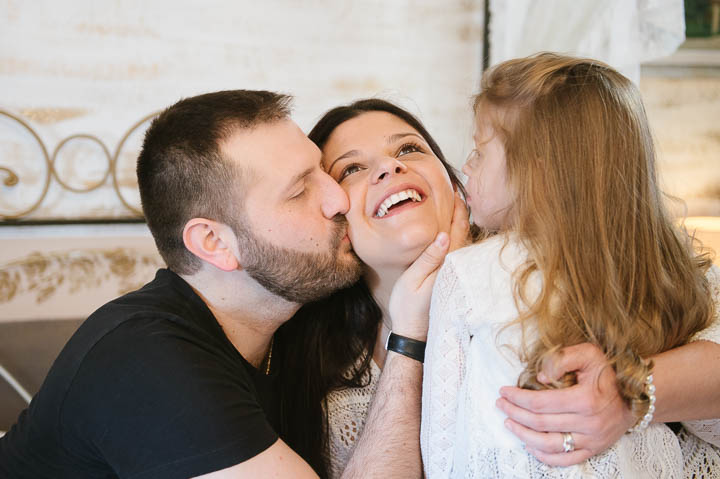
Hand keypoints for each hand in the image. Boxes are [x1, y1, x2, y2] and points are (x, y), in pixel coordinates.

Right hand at [388, 193, 468, 339]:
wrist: (412, 333)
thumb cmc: (408, 307)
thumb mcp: (413, 280)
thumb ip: (428, 257)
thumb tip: (444, 234)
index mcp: (448, 267)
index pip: (457, 232)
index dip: (458, 212)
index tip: (457, 193)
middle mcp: (456, 270)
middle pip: (464, 235)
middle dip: (463, 214)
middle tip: (459, 193)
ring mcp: (456, 275)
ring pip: (464, 244)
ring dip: (462, 224)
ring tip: (459, 206)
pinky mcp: (452, 280)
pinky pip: (459, 253)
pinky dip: (458, 237)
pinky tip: (454, 230)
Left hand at [496, 343, 635, 465]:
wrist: (637, 395)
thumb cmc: (608, 373)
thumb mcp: (588, 354)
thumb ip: (562, 360)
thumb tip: (541, 377)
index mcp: (585, 399)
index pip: (540, 403)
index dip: (517, 398)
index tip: (504, 391)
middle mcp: (588, 423)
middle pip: (540, 423)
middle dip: (514, 412)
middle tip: (501, 404)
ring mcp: (591, 440)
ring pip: (548, 445)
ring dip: (523, 435)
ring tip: (509, 422)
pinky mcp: (594, 450)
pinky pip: (564, 460)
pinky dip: (543, 456)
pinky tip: (528, 444)